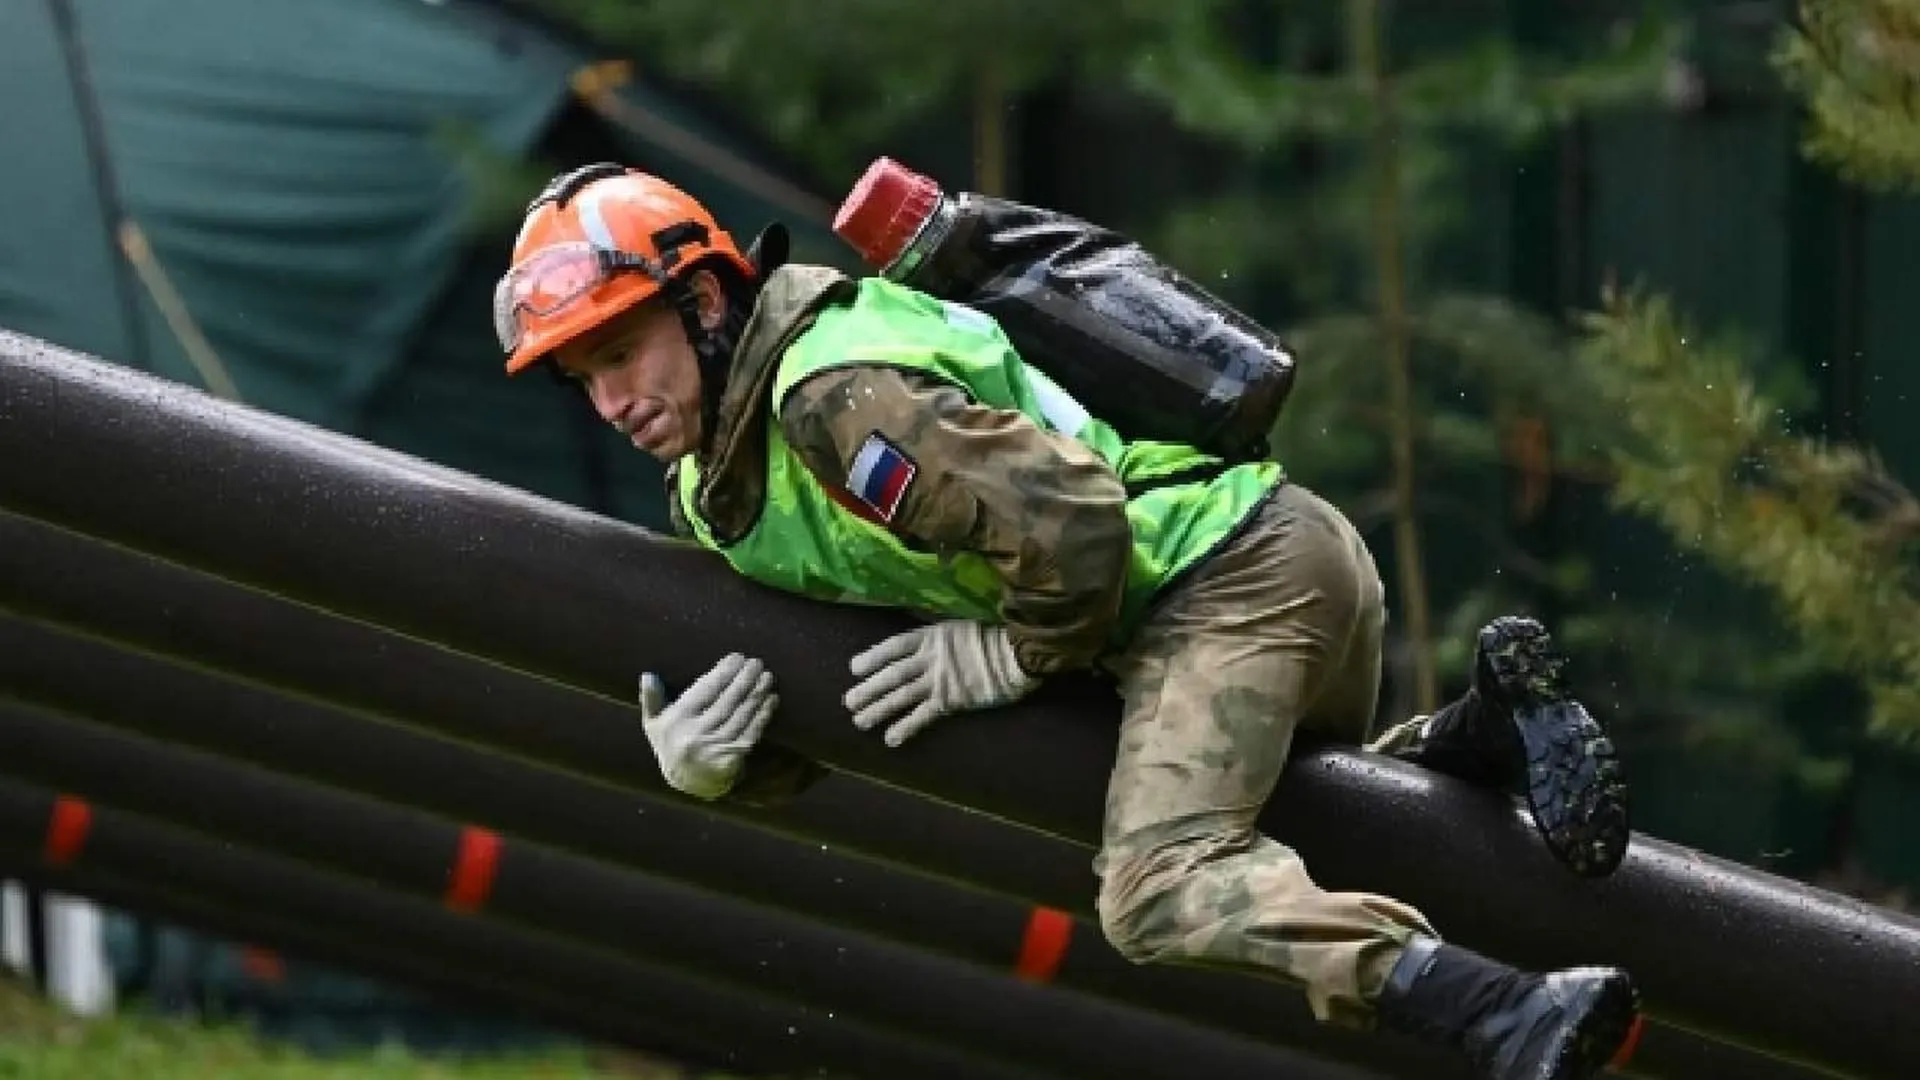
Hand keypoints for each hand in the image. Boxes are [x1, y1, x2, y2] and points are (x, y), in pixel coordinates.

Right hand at [638, 653, 778, 798]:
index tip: (737, 657)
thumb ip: (651, 699)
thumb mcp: (653, 725)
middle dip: (743, 680)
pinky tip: (771, 700)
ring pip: (740, 716)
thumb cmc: (671, 745)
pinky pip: (749, 733)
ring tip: (767, 677)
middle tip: (757, 663)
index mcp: (677, 720)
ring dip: (756, 695)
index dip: (722, 673)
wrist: (686, 783)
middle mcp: (694, 734)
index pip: (703, 691)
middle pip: (725, 701)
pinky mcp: (731, 759)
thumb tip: (647, 675)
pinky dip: (762, 716)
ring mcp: (714, 748)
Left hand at [844, 620, 1038, 747]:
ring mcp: (939, 679)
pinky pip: (922, 716)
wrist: (1016, 654)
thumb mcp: (959, 628)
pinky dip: (905, 727)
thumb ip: (938, 639)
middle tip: (848, 702)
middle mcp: (930, 657)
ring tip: (859, 721)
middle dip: (868, 689)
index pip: (894, 646)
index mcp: (931, 636)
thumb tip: (923, 646)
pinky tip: (890, 739)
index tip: (854, 668)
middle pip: (892, 674)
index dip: (872, 657)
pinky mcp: (950, 700)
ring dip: (878, 709)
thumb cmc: (993, 639)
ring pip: (901, 696)